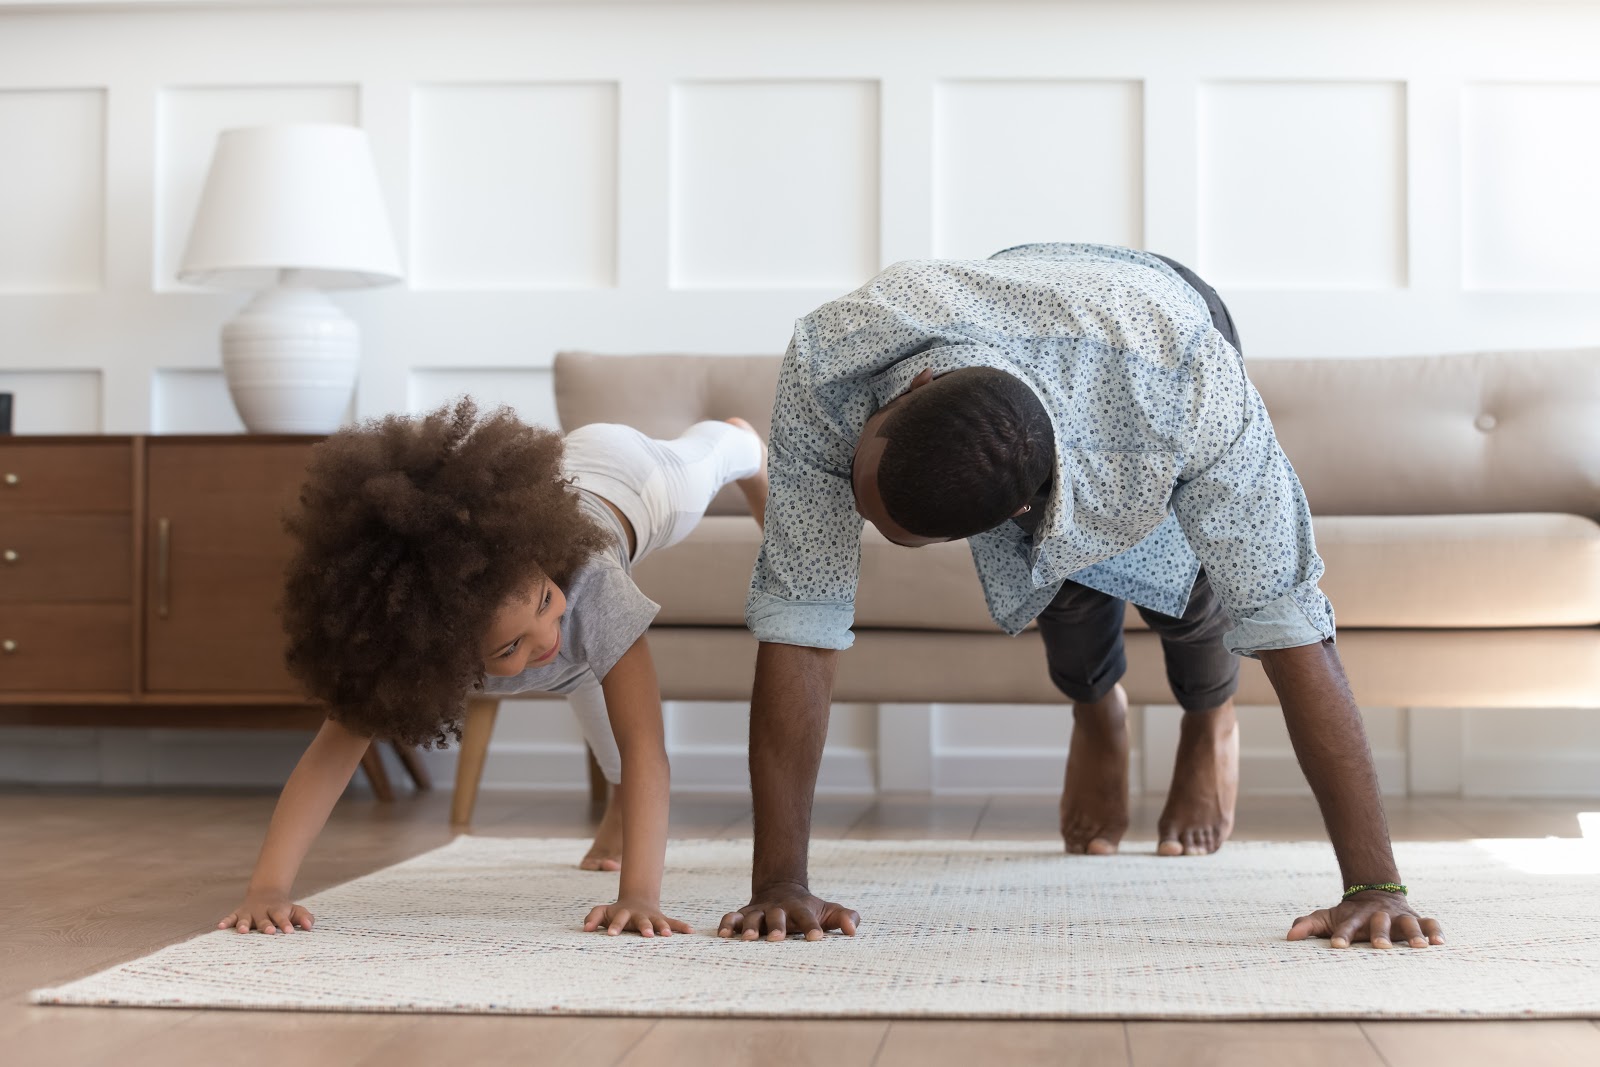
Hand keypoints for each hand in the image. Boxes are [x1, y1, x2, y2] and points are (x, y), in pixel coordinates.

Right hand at [219, 890, 313, 934]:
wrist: (266, 893)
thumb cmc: (283, 909)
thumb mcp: (296, 911)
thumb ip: (304, 918)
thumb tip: (310, 926)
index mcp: (277, 910)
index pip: (282, 917)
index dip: (285, 924)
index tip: (289, 932)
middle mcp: (262, 911)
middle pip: (264, 919)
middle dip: (266, 926)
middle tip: (269, 932)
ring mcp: (249, 912)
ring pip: (246, 918)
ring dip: (244, 925)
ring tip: (243, 931)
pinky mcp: (238, 914)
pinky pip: (231, 917)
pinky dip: (226, 921)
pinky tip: (220, 927)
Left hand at [583, 898, 692, 937]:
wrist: (637, 900)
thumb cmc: (616, 912)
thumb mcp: (602, 911)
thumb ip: (592, 918)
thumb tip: (585, 929)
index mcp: (624, 913)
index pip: (618, 919)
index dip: (615, 926)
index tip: (611, 935)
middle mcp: (639, 915)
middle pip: (642, 921)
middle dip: (645, 927)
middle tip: (648, 935)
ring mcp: (652, 917)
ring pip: (659, 922)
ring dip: (663, 928)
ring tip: (668, 936)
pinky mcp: (662, 920)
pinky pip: (674, 922)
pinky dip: (682, 926)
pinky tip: (691, 932)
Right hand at [718, 882, 859, 941]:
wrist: (781, 889)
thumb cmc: (808, 909)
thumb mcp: (828, 911)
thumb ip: (844, 918)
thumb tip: (853, 931)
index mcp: (800, 909)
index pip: (808, 917)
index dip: (812, 927)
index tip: (817, 938)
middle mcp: (778, 909)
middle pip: (777, 916)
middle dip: (776, 927)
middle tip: (777, 939)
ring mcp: (759, 911)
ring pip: (752, 917)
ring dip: (748, 927)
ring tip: (746, 939)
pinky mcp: (743, 915)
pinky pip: (731, 918)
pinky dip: (726, 925)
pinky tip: (723, 936)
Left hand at [1287, 891, 1443, 948]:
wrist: (1374, 893)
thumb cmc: (1349, 915)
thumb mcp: (1327, 918)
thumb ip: (1309, 926)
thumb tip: (1289, 937)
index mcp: (1355, 917)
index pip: (1346, 926)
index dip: (1341, 935)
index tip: (1337, 946)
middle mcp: (1379, 916)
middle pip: (1379, 923)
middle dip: (1380, 933)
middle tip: (1380, 946)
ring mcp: (1399, 916)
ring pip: (1408, 923)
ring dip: (1413, 934)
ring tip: (1418, 947)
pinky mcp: (1417, 918)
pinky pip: (1430, 923)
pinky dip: (1436, 932)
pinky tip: (1440, 944)